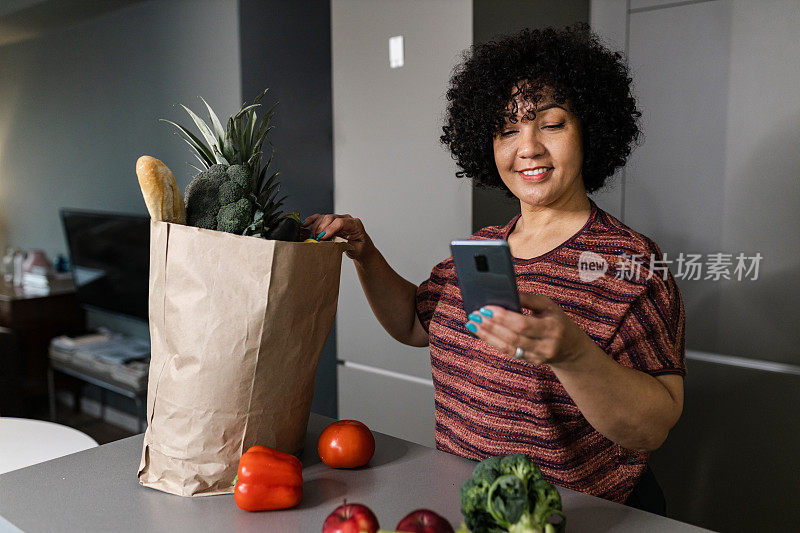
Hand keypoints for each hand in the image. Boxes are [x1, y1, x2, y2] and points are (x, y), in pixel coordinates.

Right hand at [302, 213, 372, 260]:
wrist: (361, 248)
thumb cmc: (360, 248)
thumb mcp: (356, 249)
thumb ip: (346, 243)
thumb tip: (333, 241)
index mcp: (355, 223)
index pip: (340, 222)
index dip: (330, 229)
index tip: (323, 237)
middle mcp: (346, 218)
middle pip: (330, 218)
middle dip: (321, 229)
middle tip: (315, 240)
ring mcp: (338, 218)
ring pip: (324, 217)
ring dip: (315, 227)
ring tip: (312, 238)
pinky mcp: (331, 221)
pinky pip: (320, 218)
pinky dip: (312, 220)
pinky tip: (305, 224)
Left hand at [464, 292, 590, 365]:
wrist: (571, 348)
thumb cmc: (556, 320)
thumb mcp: (548, 306)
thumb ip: (527, 299)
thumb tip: (503, 291)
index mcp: (552, 328)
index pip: (523, 324)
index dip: (503, 317)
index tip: (486, 308)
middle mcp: (546, 346)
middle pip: (513, 337)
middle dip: (491, 326)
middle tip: (475, 314)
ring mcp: (537, 357)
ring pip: (508, 347)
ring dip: (487, 335)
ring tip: (472, 323)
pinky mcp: (529, 362)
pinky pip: (508, 352)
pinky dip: (492, 341)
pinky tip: (481, 332)